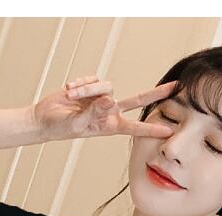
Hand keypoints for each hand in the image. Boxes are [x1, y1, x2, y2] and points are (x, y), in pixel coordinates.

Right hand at [32, 75, 178, 142]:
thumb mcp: (77, 123)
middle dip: (156, 94)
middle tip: (175, 87)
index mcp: (109, 126)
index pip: (135, 127)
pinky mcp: (93, 87)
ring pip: (105, 86)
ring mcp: (102, 98)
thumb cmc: (61, 128)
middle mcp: (109, 111)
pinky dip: (81, 84)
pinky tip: (71, 91)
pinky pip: (94, 79)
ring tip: (71, 96)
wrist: (45, 118)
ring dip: (87, 89)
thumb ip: (93, 112)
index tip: (168, 131)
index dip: (151, 129)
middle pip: (137, 100)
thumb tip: (108, 100)